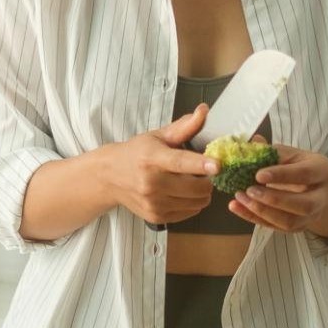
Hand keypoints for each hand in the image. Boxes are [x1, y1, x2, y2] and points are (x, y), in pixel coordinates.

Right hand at [95, 105, 218, 225]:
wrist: (110, 177)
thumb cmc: (137, 153)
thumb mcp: (158, 136)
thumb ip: (184, 127)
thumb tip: (204, 110)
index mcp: (152, 158)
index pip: (179, 163)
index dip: (200, 164)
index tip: (217, 165)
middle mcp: (151, 183)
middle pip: (195, 187)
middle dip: (208, 180)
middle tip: (203, 172)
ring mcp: (153, 203)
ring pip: (198, 202)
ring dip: (202, 192)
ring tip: (192, 182)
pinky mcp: (156, 217)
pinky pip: (191, 212)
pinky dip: (193, 203)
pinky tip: (183, 193)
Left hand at [229, 145, 327, 237]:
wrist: (316, 186)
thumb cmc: (300, 166)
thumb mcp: (291, 154)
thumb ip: (272, 151)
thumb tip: (253, 143)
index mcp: (321, 171)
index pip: (304, 174)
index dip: (281, 175)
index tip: (258, 175)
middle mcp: (321, 197)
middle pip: (304, 205)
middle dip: (274, 200)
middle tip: (249, 190)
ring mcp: (311, 216)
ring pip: (290, 222)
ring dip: (262, 212)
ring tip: (240, 198)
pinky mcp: (298, 227)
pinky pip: (276, 228)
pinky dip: (254, 218)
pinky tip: (237, 207)